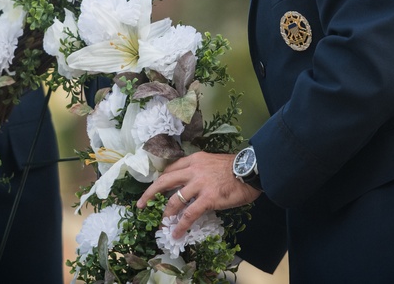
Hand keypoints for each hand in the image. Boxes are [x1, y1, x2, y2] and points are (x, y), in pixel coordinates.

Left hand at [136, 151, 261, 238]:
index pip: (172, 168)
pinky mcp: (208, 198)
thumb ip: (200, 170)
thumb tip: (192, 185)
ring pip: (174, 199)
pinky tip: (177, 233)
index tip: (154, 188)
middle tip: (141, 204)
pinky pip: (189, 214)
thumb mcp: (213, 162)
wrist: (252, 169)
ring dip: (166, 214)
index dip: (161, 179)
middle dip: (150, 193)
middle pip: (165, 180)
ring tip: (162, 224)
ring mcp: (200, 184)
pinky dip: (181, 225)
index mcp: (195, 159)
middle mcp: (193, 169)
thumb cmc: (236, 168)